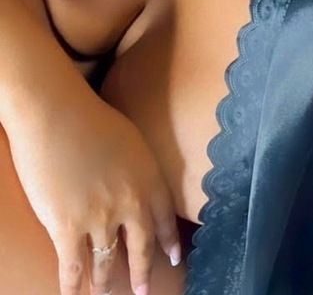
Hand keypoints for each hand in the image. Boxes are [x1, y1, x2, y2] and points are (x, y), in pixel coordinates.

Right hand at [7, 97, 180, 294]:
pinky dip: (73, 286)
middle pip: (141, 247)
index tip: (173, 258)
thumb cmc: (94, 120)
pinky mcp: (68, 227)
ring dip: (105, 283)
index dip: (169, 241)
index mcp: (150, 179)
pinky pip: (73, 266)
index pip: (165, 219)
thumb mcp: (133, 142)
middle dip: (143, 272)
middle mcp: (131, 203)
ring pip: (107, 262)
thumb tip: (135, 186)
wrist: (59, 115)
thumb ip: (139, 170)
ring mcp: (101, 218)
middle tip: (143, 291)